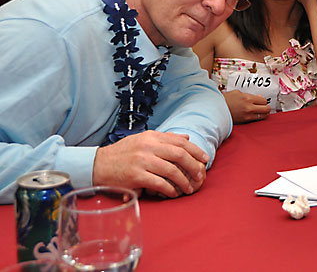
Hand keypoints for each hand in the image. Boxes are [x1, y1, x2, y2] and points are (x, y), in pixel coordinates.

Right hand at [93, 130, 208, 198]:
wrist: (97, 165)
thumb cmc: (123, 154)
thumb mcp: (143, 140)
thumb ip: (165, 139)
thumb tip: (186, 138)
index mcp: (151, 137)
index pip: (179, 142)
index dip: (195, 150)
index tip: (205, 159)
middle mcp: (148, 147)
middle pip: (179, 155)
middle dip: (194, 166)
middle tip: (200, 176)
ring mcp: (141, 161)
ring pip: (171, 170)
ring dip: (184, 181)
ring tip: (189, 188)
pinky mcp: (135, 176)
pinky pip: (159, 183)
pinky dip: (169, 189)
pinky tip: (173, 193)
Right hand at [223, 90, 270, 123]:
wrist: (217, 109)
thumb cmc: (226, 99)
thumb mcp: (238, 93)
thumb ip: (250, 95)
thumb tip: (259, 97)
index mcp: (248, 98)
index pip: (264, 101)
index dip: (263, 101)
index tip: (261, 101)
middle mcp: (249, 107)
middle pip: (266, 109)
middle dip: (266, 107)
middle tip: (263, 107)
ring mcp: (247, 115)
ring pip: (263, 116)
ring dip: (263, 113)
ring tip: (260, 112)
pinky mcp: (245, 121)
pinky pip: (256, 119)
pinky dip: (258, 117)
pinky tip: (254, 115)